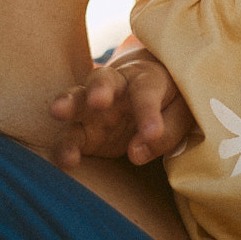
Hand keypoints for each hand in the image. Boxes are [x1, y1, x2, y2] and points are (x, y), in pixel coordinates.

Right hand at [49, 49, 193, 169]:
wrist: (148, 90)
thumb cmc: (170, 102)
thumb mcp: (181, 114)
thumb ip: (166, 133)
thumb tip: (136, 154)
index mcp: (145, 78)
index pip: (146, 92)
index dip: (148, 112)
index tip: (152, 133)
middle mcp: (115, 87)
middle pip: (102, 79)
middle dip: (99, 89)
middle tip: (98, 100)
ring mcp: (94, 106)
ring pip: (77, 100)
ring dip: (68, 106)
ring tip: (58, 114)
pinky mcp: (83, 129)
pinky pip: (69, 135)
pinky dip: (63, 147)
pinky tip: (64, 161)